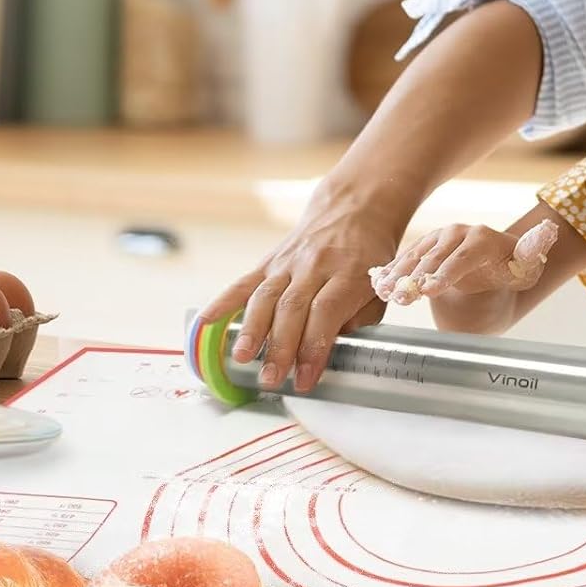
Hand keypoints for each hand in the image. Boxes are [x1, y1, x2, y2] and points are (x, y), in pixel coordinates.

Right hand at [198, 190, 395, 392]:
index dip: (313, 347)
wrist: (353, 207)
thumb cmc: (368, 254)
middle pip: (291, 308)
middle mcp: (315, 265)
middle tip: (272, 378)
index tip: (306, 378)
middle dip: (280, 347)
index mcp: (348, 271)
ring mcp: (288, 262)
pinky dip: (222, 302)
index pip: (326, 311)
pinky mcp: (269, 261)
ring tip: (242, 357)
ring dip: (252, 329)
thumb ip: (360, 318)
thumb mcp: (379, 286)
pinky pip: (243, 282)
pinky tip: (206, 322)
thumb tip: (333, 346)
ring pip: (265, 297)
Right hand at [370, 219, 558, 303]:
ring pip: (415, 256)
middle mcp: (457, 233)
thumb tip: (547, 232)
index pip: (463, 256)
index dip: (446, 272)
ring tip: (385, 292)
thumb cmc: (511, 270)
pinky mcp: (423, 247)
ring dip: (399, 274)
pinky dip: (392, 272)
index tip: (430, 289)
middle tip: (402, 297)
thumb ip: (535, 250)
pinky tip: (378, 286)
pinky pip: (405, 259)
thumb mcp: (527, 266)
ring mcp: (437, 239)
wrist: (492, 265)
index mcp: (482, 237)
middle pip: (434, 257)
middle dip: (417, 277)